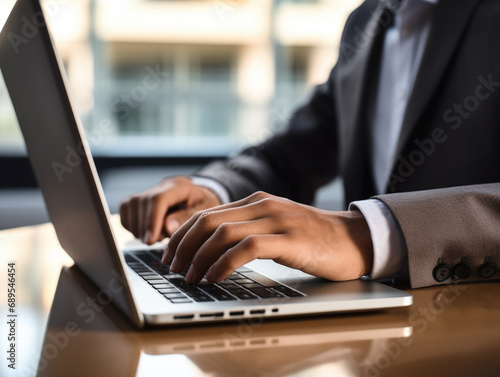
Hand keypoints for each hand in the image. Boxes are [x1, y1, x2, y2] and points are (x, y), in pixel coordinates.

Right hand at [119, 176, 221, 243]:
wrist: (200, 200)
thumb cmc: (204, 207)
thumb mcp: (205, 212)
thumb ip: (187, 219)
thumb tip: (167, 227)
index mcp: (180, 186)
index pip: (158, 199)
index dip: (152, 220)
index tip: (150, 239)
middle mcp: (162, 185)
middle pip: (142, 203)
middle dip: (145, 227)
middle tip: (156, 241)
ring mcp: (149, 191)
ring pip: (130, 206)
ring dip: (138, 228)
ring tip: (156, 236)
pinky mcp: (138, 200)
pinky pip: (125, 212)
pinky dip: (132, 226)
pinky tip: (147, 232)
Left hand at [162, 191, 373, 283]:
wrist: (355, 239)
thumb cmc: (314, 239)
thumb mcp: (276, 227)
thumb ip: (249, 230)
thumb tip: (213, 249)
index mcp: (256, 201)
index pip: (206, 213)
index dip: (182, 235)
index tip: (170, 255)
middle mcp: (262, 205)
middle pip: (207, 221)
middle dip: (183, 246)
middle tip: (172, 268)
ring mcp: (276, 220)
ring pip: (222, 233)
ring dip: (199, 258)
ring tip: (190, 277)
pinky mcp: (288, 239)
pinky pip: (245, 249)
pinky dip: (223, 264)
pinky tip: (214, 278)